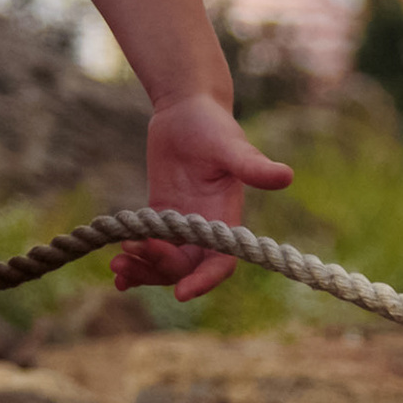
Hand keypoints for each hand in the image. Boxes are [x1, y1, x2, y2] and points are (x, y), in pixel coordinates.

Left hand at [111, 92, 292, 303]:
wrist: (187, 109)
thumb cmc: (213, 124)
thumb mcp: (231, 145)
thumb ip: (253, 166)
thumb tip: (286, 176)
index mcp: (226, 218)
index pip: (220, 262)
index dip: (204, 280)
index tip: (181, 293)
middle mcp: (206, 228)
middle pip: (185, 268)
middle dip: (159, 271)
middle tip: (127, 257)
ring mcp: (182, 225)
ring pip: (165, 263)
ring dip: (143, 270)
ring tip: (116, 264)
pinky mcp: (161, 216)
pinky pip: (149, 248)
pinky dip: (135, 262)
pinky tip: (116, 269)